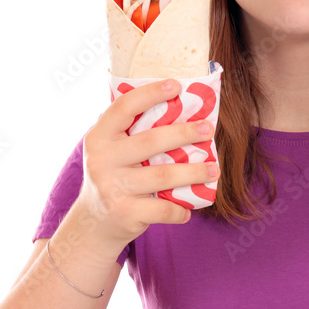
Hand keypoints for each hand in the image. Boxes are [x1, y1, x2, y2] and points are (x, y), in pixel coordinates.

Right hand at [75, 79, 219, 251]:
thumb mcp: (112, 151)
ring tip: (214, 170)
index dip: (150, 93)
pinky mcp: (124, 213)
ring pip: (163, 176)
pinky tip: (190, 209)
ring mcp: (112, 187)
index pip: (124, 107)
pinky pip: (162, 208)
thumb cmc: (115, 177)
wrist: (94, 223)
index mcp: (99, 137)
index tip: (177, 85)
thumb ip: (133, 133)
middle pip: (151, 141)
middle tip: (208, 130)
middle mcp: (101, 160)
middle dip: (184, 133)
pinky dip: (180, 210)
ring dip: (194, 172)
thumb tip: (182, 108)